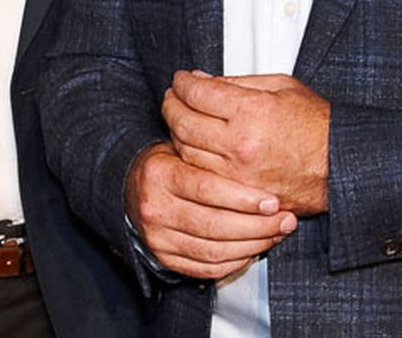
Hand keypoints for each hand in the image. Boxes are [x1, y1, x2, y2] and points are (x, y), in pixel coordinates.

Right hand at [125, 141, 296, 279]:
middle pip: (213, 224)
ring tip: (276, 234)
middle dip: (257, 225)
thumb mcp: (182, 151)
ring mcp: (157, 236)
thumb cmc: (170, 166)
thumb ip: (212, 160)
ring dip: (253, 245)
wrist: (134, 189)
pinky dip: (236, 262)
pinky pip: (207, 268)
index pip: (205, 188)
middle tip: (286, 220)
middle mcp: (154, 206)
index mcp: (158, 174)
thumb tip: (262, 172)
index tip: (273, 201)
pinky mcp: (164, 258)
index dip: (243, 198)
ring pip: (213, 250)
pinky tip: (254, 250)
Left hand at [163, 71, 329, 214]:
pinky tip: (192, 146)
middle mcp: (241, 144)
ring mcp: (240, 174)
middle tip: (173, 96)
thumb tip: (198, 79)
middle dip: (171, 104)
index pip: (196, 92)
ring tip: (179, 119)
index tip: (181, 79)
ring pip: (186, 150)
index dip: (182, 82)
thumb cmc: (317, 124)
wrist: (344, 166)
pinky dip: (190, 159)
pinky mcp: (243, 195)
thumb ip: (234, 82)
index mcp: (251, 111)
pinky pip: (202, 176)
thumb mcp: (280, 86)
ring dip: (176, 131)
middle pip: (182, 121)